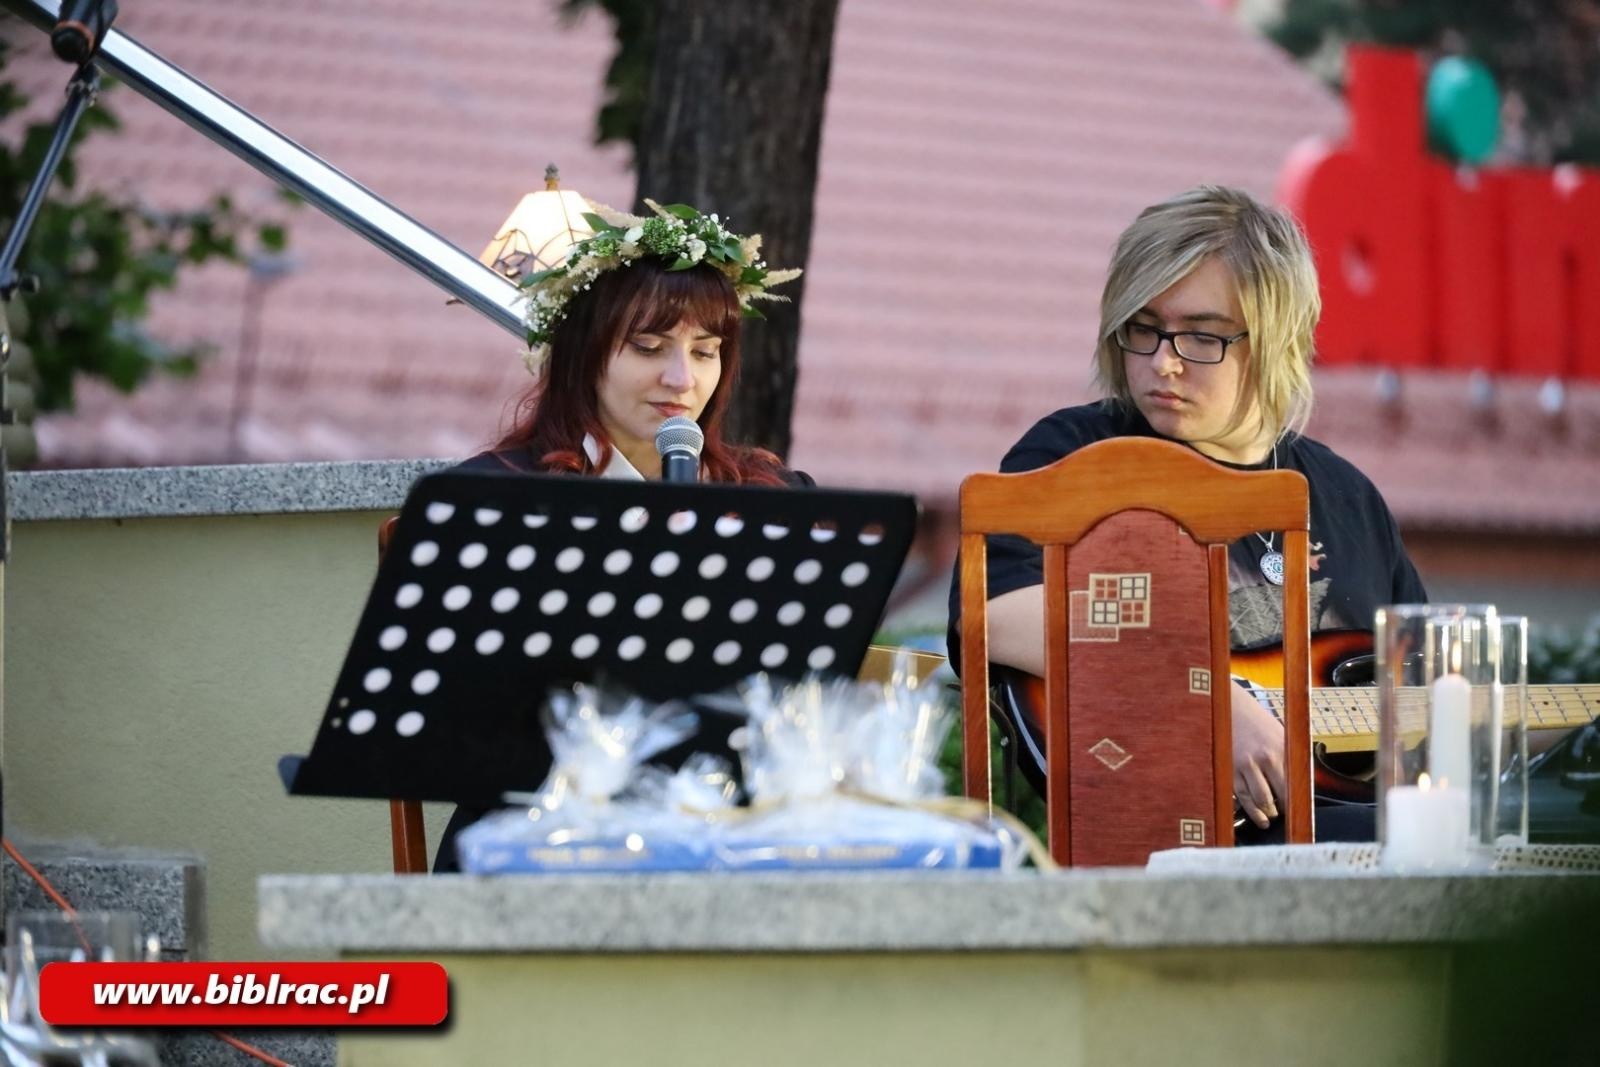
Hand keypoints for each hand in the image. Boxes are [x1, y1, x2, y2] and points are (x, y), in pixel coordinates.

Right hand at [1231, 681, 1285, 828]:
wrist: (1231, 709)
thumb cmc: (1259, 723)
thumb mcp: (1282, 736)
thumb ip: (1292, 758)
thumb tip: (1304, 784)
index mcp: (1279, 751)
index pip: (1291, 787)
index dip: (1295, 805)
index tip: (1299, 814)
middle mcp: (1261, 759)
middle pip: (1274, 798)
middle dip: (1280, 812)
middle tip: (1283, 816)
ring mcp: (1243, 766)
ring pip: (1256, 801)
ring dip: (1264, 814)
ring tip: (1269, 818)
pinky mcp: (1229, 770)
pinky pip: (1240, 796)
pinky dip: (1248, 808)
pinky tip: (1254, 814)